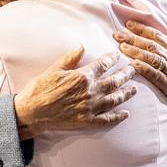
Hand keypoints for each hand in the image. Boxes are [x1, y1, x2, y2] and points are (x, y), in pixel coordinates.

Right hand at [13, 46, 137, 140]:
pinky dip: (118, 117)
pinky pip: (107, 119)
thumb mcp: (54, 69)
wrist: (32, 112)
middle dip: (125, 74)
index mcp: (82, 76)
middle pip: (114, 81)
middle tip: (132, 70)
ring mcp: (90, 107)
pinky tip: (126, 114)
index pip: (103, 64)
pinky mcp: (87, 121)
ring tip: (135, 89)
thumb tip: (82, 46)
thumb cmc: (40, 89)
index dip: (112, 58)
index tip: (117, 55)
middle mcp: (90, 92)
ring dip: (126, 93)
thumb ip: (71, 58)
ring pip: (114, 99)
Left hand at [115, 21, 166, 127]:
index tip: (129, 23)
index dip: (143, 29)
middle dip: (134, 38)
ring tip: (122, 47)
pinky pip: (157, 76)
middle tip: (118, 34)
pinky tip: (135, 65)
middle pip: (153, 45)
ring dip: (137, 51)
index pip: (159, 36)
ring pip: (154, 58)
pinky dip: (146, 69)